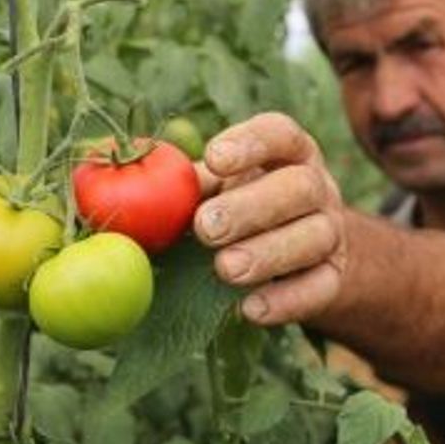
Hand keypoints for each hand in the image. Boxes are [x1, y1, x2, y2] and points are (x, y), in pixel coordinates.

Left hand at [193, 112, 347, 324]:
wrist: (299, 258)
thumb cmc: (239, 208)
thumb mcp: (214, 187)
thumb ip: (176, 180)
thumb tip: (110, 171)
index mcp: (286, 152)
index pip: (279, 134)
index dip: (250, 143)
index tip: (213, 158)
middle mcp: (316, 186)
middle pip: (299, 186)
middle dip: (252, 206)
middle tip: (208, 227)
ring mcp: (331, 232)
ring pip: (314, 237)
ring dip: (268, 254)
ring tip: (225, 269)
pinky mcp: (334, 278)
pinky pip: (319, 289)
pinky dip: (286, 301)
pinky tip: (249, 309)